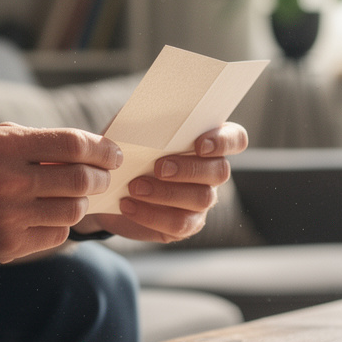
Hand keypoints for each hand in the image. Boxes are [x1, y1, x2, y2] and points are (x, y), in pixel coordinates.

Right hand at [0, 123, 122, 261]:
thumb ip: (40, 142)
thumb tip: (94, 150)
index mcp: (6, 146)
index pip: (73, 145)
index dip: (102, 150)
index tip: (113, 155)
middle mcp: (8, 180)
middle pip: (81, 181)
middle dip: (100, 179)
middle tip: (102, 178)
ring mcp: (8, 216)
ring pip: (72, 211)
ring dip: (79, 203)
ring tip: (69, 196)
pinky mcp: (7, 244)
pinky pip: (56, 236)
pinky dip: (58, 225)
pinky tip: (44, 216)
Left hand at [76, 122, 248, 242]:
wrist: (106, 186)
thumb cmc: (126, 150)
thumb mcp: (131, 130)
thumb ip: (144, 121)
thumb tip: (147, 117)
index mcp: (206, 142)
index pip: (235, 138)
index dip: (224, 141)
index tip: (199, 145)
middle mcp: (211, 172)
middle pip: (220, 171)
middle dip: (190, 169)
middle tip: (159, 167)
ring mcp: (202, 200)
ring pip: (202, 199)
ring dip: (166, 193)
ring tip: (135, 187)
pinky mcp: (186, 224)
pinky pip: (179, 224)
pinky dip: (151, 214)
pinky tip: (128, 204)